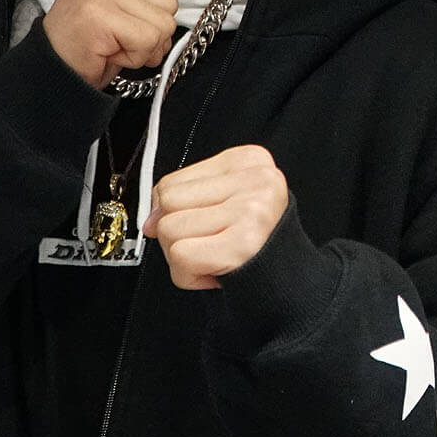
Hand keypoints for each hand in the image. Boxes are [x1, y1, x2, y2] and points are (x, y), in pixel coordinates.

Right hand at [41, 0, 178, 89]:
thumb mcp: (118, 5)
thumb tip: (178, 8)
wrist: (51, 72)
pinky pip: (148, 40)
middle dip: (150, 33)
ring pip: (163, 23)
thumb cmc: (89, 43)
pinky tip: (109, 54)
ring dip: (143, 46)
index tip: (119, 27)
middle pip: (168, 3)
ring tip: (112, 46)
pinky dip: (135, 57)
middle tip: (117, 40)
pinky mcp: (99, 14)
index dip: (150, 17)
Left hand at [141, 145, 288, 289]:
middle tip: (210, 242)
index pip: (172, 181)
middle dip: (179, 232)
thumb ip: (185, 197)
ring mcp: (251, 211)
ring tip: (214, 255)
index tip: (205, 222)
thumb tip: (149, 220)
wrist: (287, 277)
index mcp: (249, 160)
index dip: (177, 211)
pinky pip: (181, 257)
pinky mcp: (243, 244)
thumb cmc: (252, 239)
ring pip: (169, 230)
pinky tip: (215, 271)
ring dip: (183, 256)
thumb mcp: (224, 200)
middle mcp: (255, 180)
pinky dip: (188, 276)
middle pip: (168, 202)